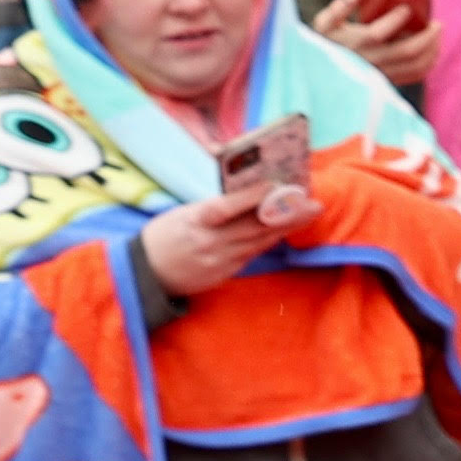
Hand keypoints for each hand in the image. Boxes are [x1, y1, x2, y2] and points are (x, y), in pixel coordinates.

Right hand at [136, 191, 294, 298]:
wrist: (146, 275)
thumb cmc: (163, 236)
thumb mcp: (181, 213)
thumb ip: (212, 204)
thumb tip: (243, 189)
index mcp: (194, 222)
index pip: (226, 207)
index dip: (252, 197)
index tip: (276, 185)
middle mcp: (209, 242)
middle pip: (253, 227)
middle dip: (286, 214)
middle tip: (313, 203)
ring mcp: (219, 261)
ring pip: (258, 241)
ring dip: (286, 227)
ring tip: (309, 213)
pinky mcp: (224, 273)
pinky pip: (252, 254)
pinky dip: (269, 240)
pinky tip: (286, 230)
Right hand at [312, 0, 439, 90]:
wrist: (328, 74)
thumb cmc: (328, 42)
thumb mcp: (324, 24)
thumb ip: (336, 9)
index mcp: (354, 45)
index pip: (375, 34)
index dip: (394, 20)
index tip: (407, 8)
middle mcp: (370, 62)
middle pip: (406, 51)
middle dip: (426, 35)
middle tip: (437, 22)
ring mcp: (382, 75)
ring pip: (416, 66)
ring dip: (432, 48)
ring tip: (437, 32)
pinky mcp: (390, 82)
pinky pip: (416, 75)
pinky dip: (429, 62)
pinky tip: (433, 47)